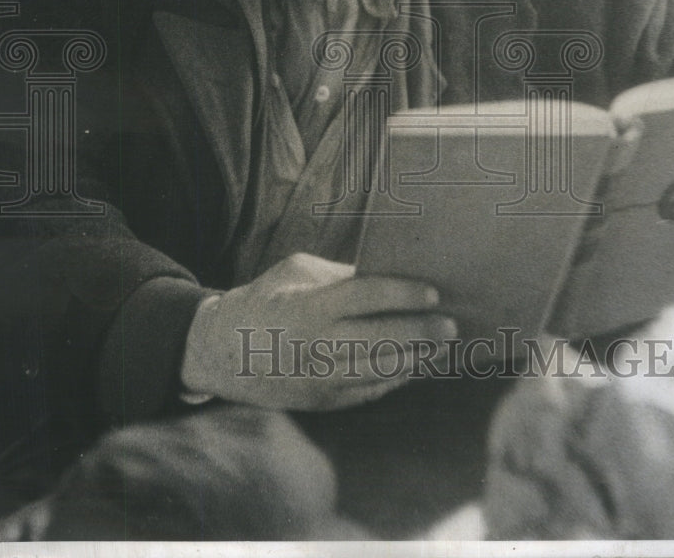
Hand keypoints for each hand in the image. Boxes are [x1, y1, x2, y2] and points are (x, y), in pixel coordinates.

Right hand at [180, 252, 455, 410]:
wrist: (222, 350)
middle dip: (421, 333)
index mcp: (307, 307)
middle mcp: (315, 346)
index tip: (432, 293)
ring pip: (380, 370)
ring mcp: (320, 379)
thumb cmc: (265, 298)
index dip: (401, 295)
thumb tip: (386, 275)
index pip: (363, 297)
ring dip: (417, 358)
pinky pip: (370, 390)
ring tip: (442, 345)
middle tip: (451, 325)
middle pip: (381, 340)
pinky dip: (397, 377)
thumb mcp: (296, 273)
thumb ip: (339, 276)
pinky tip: (416, 363)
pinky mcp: (324, 401)